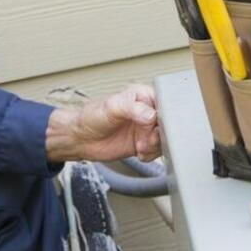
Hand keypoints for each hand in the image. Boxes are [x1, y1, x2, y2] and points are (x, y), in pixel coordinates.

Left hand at [46, 83, 160, 162]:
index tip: (153, 125)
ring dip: (155, 146)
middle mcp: (148, 111)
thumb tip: (151, 116)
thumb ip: (133, 108)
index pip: (166, 103)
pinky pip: (157, 151)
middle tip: (146, 140)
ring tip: (140, 146)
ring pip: (165, 138)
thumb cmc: (92, 117)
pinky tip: (138, 152)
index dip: (164, 116)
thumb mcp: (112, 107)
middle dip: (160, 135)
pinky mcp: (144, 143)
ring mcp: (146, 128)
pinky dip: (150, 155)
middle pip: (168, 124)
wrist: (81, 138)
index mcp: (144, 95)